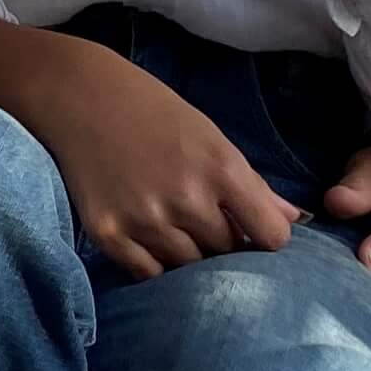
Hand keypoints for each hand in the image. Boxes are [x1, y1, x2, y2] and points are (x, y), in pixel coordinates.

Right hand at [18, 39, 305, 281]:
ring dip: (188, 254)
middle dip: (223, 244)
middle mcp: (186, 198)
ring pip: (188, 269)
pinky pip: (148, 274)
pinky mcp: (109, 234)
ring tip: (171, 222)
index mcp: (221, 168)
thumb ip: (251, 183)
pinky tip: (147, 235)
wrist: (79, 95)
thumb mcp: (209, 136)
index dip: (267, 237)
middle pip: (227, 254)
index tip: (253, 230)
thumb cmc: (152, 111)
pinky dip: (153, 263)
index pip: (271, 236)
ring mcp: (145, 219)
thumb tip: (291, 220)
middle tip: (204, 221)